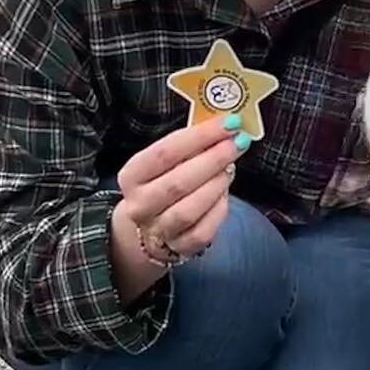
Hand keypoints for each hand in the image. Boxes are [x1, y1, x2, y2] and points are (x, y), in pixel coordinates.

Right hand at [109, 116, 247, 303]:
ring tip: (230, 168)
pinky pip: (203, 231)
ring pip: (188, 210)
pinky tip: (226, 194)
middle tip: (238, 143)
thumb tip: (224, 127)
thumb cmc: (163, 182)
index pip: (165, 152)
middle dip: (213, 159)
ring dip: (215, 185)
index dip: (199, 136)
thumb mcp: (166, 162)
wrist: (149, 227)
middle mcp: (140, 205)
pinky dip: (218, 210)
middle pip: (178, 182)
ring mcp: (158, 230)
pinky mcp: (179, 247)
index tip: (228, 123)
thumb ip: (189, 146)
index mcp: (132, 175)